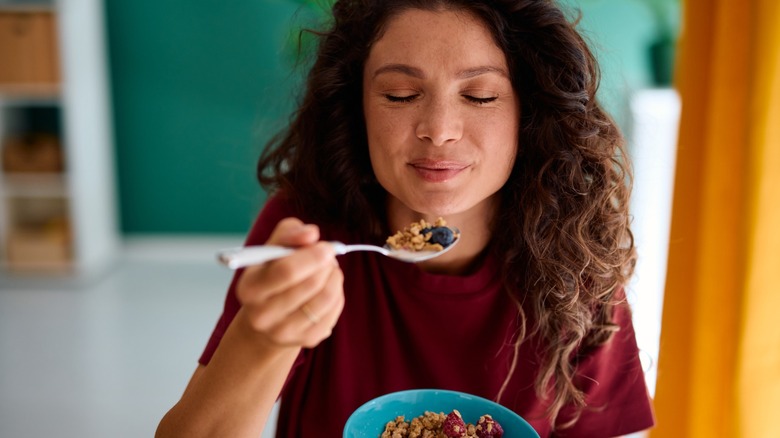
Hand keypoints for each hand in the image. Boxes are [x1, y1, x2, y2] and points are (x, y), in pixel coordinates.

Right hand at [235, 218, 344, 348]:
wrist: (267, 319)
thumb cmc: (271, 274)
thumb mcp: (272, 248)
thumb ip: (289, 233)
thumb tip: (311, 234)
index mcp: (250, 289)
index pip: (286, 271)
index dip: (312, 256)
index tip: (325, 247)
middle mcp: (262, 315)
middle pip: (310, 285)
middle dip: (326, 265)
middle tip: (328, 257)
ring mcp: (284, 332)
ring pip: (326, 298)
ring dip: (335, 277)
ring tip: (330, 270)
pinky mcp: (306, 340)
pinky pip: (335, 311)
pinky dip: (337, 294)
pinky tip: (328, 288)